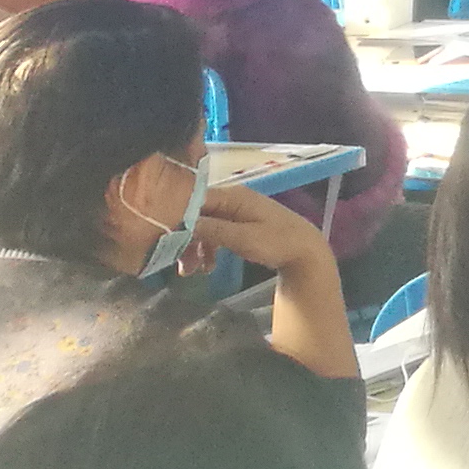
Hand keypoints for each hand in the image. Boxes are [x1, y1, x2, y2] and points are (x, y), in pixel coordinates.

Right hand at [189, 180, 335, 279]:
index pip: (193, 199)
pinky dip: (207, 249)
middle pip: (196, 214)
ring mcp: (235, 212)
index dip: (176, 217)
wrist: (305, 251)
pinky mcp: (238, 225)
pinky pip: (214, 233)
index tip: (163, 239)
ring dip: (194, 248)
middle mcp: (231, 200)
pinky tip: (206, 268)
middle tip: (178, 264)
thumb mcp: (243, 238)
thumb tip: (182, 224)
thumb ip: (213, 230)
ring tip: (191, 272)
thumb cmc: (277, 242)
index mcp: (233, 196)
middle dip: (184, 238)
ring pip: (203, 226)